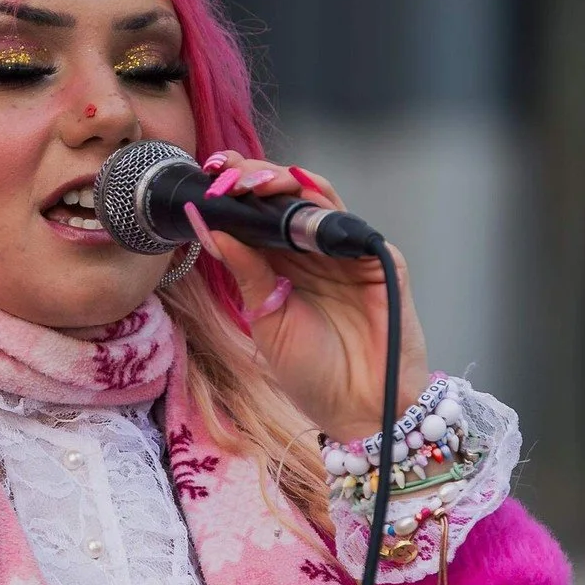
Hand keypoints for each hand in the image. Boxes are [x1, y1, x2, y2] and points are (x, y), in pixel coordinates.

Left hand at [194, 152, 429, 441]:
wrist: (360, 410)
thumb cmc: (312, 372)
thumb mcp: (265, 318)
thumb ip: (244, 270)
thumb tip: (208, 226)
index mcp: (280, 263)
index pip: (255, 213)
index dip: (233, 191)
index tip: (206, 178)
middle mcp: (311, 251)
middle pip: (284, 196)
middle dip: (253, 177)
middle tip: (226, 174)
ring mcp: (345, 251)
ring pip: (317, 197)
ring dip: (285, 182)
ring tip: (253, 181)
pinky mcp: (378, 259)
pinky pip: (350, 223)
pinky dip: (323, 205)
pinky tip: (299, 198)